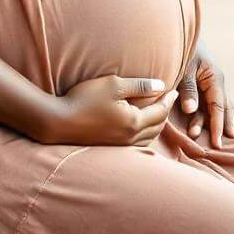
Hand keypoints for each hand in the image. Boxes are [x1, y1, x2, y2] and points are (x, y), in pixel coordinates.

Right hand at [40, 75, 178, 146]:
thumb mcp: (112, 84)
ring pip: (149, 137)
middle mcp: (131, 137)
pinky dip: (146, 135)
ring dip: (157, 125)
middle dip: (165, 112)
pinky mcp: (112, 148)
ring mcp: (121, 146)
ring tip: (158, 113)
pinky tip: (141, 128)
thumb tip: (161, 86)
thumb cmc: (84, 99)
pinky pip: (139, 144)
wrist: (59, 122)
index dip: (168, 100)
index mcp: (133, 121)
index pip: (160, 111)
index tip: (174, 90)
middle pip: (157, 126)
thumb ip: (139, 85)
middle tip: (168, 100)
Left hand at [177, 38, 233, 148]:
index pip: (218, 107)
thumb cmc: (183, 49)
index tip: (218, 142)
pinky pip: (214, 101)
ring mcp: (212, 82)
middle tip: (220, 146)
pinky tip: (217, 123)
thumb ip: (188, 89)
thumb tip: (191, 110)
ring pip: (219, 105)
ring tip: (218, 138)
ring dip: (216, 121)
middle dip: (222, 126)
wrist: (181, 32)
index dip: (218, 125)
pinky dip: (216, 113)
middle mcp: (216, 81)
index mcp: (214, 77)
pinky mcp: (205, 82)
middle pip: (223, 108)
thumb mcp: (184, 68)